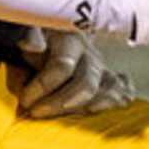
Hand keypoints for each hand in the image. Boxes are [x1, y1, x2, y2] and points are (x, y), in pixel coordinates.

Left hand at [14, 26, 134, 118]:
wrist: (48, 34)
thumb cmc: (36, 37)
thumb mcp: (27, 31)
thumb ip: (28, 37)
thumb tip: (32, 46)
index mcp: (70, 38)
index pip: (63, 66)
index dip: (42, 86)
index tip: (25, 100)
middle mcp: (90, 53)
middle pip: (86, 84)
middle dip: (59, 103)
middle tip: (36, 112)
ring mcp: (102, 67)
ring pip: (108, 90)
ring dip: (83, 108)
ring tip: (61, 117)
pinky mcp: (108, 78)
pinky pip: (123, 90)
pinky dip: (114, 102)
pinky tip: (96, 109)